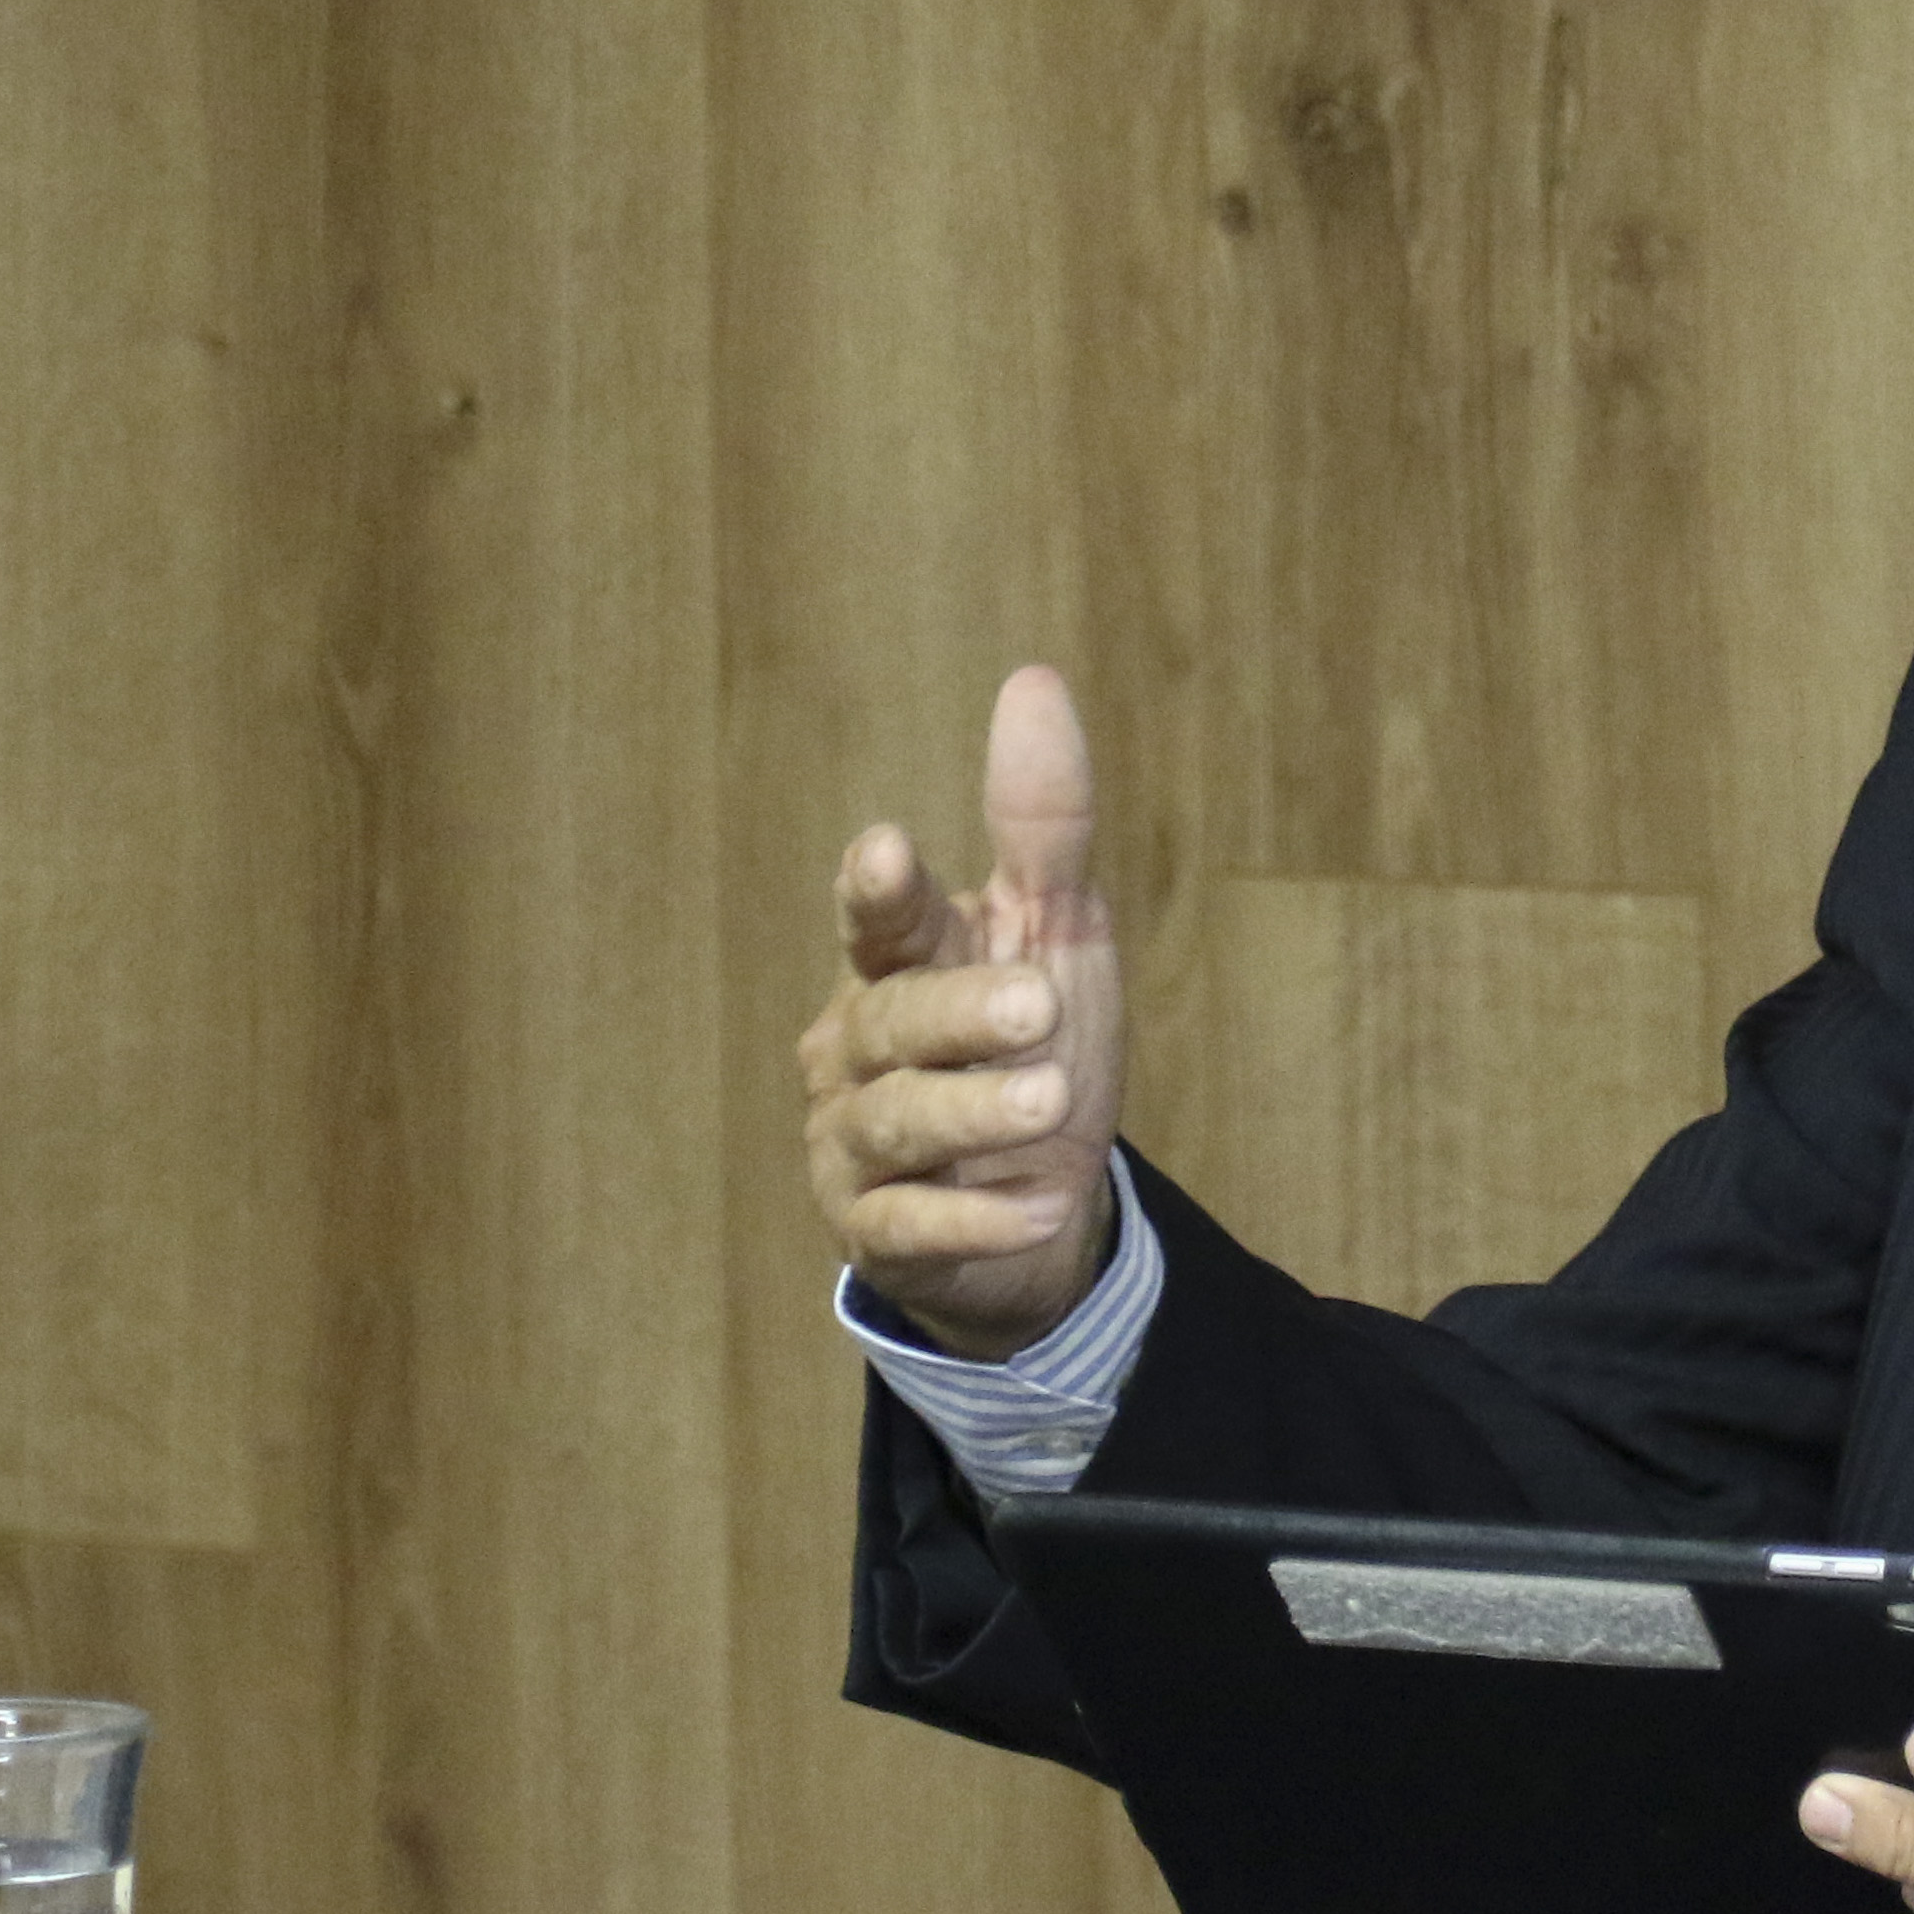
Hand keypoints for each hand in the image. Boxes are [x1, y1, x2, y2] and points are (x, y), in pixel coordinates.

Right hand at [798, 665, 1128, 1359]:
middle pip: (894, 1020)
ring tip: (1052, 1101)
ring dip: (973, 1112)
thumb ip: (1043, 823)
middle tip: (1039, 1006)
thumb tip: (1033, 680)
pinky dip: (974, 1218)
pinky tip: (1037, 1210)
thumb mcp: (1058, 932)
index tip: (885, 852)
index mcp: (899, 963)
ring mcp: (855, 1144)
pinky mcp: (877, 1233)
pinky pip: (911, 1225)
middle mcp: (858, 1048)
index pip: (879, 920)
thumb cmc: (1033, 1044)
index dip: (878, 892)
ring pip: (894, 1122)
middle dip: (961, 1013)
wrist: (1036, 1207)